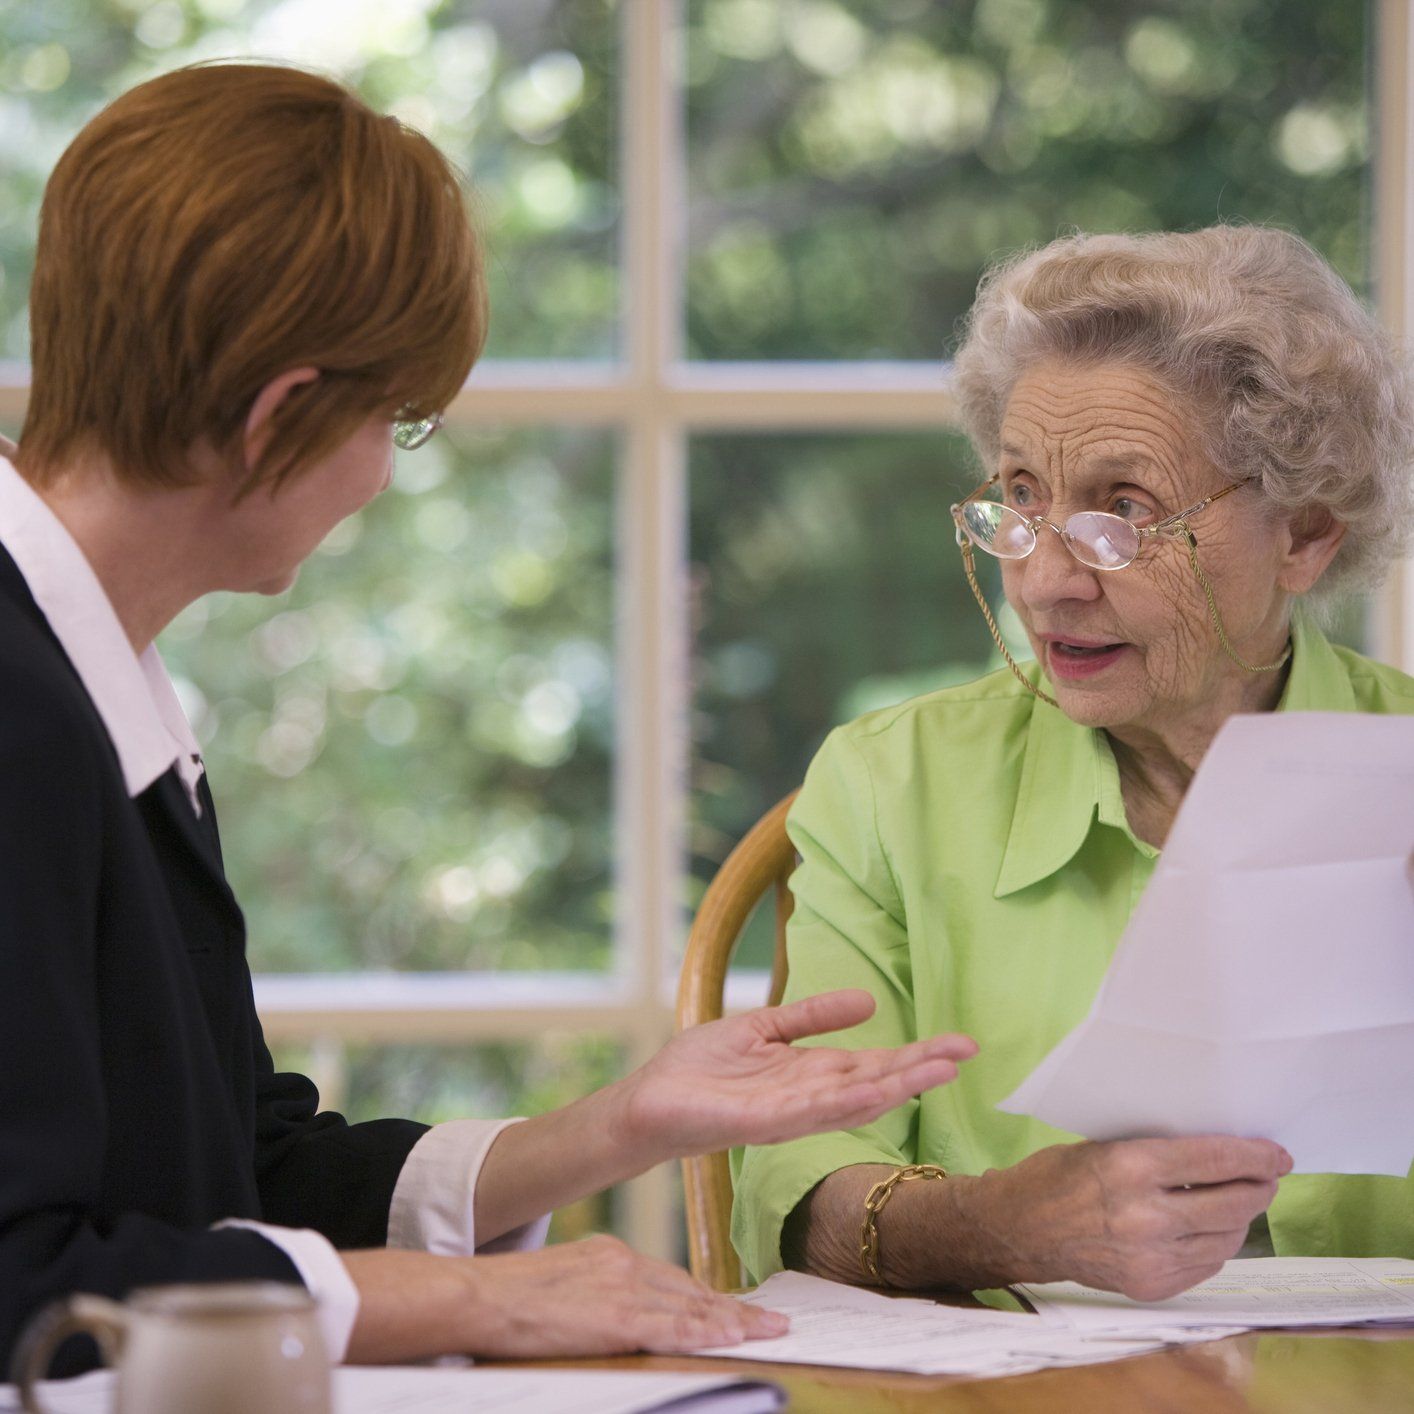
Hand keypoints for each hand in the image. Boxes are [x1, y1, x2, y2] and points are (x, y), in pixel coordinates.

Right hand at [344, 1237, 786, 1361]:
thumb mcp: (560, 1284)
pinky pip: (674, 1326)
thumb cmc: (506, 1299)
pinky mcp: (617, 1316)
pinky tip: (736, 1336)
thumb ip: (594, 1294)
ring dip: (735, 1321)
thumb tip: (612, 1317)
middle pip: (689, 1290)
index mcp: (608, 1255)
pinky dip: (709, 1330)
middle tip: (772, 1320)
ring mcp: (622, 1288)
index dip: (707, 1298)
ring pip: (692, 1307)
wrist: (477, 1294)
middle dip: (732, 1309)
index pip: (670, 1280)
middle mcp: (623, 1264)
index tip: (736, 1309)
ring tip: (770, 1331)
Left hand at [616, 988, 976, 1163]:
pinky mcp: (762, 1123)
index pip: (876, 1064)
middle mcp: (810, 1098)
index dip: (918, 1054)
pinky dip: (843, 1102)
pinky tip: (874, 1090)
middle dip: (921, 1068)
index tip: (961, 1043)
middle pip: (877, 1083)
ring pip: (854, 1100)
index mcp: (813, 1074)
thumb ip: (812, 1016)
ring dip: (897, 1085)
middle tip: (967, 1050)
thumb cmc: (702, 1068)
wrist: (650, 1099)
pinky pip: (809, 1111)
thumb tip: (869, 1000)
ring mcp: (790, 1114)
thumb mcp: (764, 1027)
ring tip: (939, 1068)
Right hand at [972, 1135, 1291, 1300]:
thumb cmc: (1058, 1175)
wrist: (1019, 1230)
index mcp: (1131, 1167)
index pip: (1214, 1159)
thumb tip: (1219, 1153)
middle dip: (1259, 1186)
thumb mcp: (1106, 1146)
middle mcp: (1145, 1215)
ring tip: (1242, 1200)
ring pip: (1226, 1237)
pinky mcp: (1150, 1285)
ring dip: (1242, 1216)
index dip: (1255, 1155)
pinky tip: (1212, 1227)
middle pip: (1232, 1201)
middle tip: (1268, 1175)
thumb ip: (1159, 1152)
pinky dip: (1217, 1243)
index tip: (1278, 1154)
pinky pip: (1206, 1264)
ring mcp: (1150, 1257)